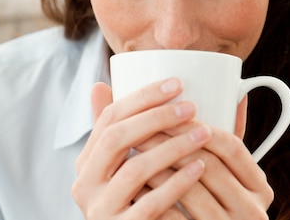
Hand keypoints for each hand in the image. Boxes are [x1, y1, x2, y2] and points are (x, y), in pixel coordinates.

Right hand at [72, 79, 212, 218]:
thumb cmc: (139, 200)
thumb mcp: (128, 165)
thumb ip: (127, 130)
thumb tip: (106, 82)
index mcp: (87, 162)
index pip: (109, 117)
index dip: (142, 97)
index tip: (176, 83)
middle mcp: (85, 184)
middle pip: (117, 138)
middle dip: (156, 117)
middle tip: (190, 106)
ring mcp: (99, 210)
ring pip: (135, 169)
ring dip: (173, 147)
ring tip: (204, 133)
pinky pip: (151, 204)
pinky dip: (178, 183)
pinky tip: (200, 167)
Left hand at [136, 119, 273, 218]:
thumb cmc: (217, 208)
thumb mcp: (231, 178)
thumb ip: (229, 142)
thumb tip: (235, 91)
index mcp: (258, 187)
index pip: (230, 146)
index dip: (197, 126)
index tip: (167, 111)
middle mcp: (252, 210)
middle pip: (208, 166)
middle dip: (171, 143)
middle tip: (141, 128)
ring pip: (189, 191)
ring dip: (156, 168)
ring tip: (132, 152)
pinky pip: (174, 219)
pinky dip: (151, 199)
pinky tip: (133, 185)